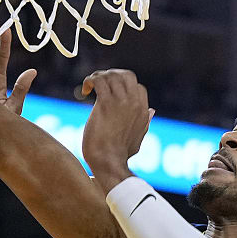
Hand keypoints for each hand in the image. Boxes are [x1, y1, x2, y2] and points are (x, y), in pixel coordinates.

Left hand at [78, 70, 153, 190]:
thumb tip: (152, 111)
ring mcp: (120, 102)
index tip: (110, 92)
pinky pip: (98, 81)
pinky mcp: (105, 104)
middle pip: (126, 75)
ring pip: (111, 75)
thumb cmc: (121, 154)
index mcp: (143, 110)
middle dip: (112, 74)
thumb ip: (145, 122)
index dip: (123, 86)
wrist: (109, 162)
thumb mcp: (139, 136)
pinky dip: (90, 81)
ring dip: (98, 76)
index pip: (137, 86)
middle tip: (99, 83)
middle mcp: (134, 103)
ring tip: (89, 85)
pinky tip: (84, 91)